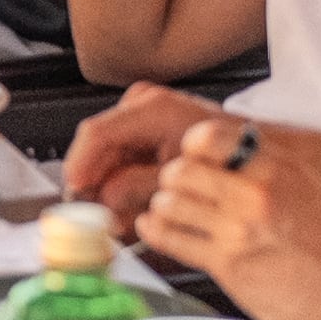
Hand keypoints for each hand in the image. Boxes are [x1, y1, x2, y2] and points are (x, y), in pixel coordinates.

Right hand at [63, 80, 228, 225]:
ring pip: (105, 154)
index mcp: (151, 108)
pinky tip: (128, 203)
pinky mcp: (141, 126)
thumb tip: (102, 200)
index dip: (80, 167)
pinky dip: (119, 180)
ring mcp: (140, 113)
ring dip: (107, 186)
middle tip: (98, 216)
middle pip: (98, 146)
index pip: (96, 133)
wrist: (245, 151)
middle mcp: (141, 104)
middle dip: (95, 183)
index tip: (75, 193)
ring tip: (119, 215)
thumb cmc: (221, 160)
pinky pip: (118, 155)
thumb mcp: (177, 179)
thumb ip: (134, 188)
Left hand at [134, 115, 320, 319]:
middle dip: (171, 184)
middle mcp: (260, 190)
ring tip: (171, 219)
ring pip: (169, 200)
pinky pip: (169, 236)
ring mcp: (242, 226)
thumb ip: (268, 174)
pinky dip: (156, 234)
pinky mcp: (229, 263)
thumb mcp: (309, 195)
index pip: (210, 133)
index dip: (190, 148)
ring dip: (163, 210)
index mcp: (282, 167)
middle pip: (181, 168)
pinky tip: (161, 235)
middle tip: (175, 197)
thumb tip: (224, 162)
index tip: (189, 161)